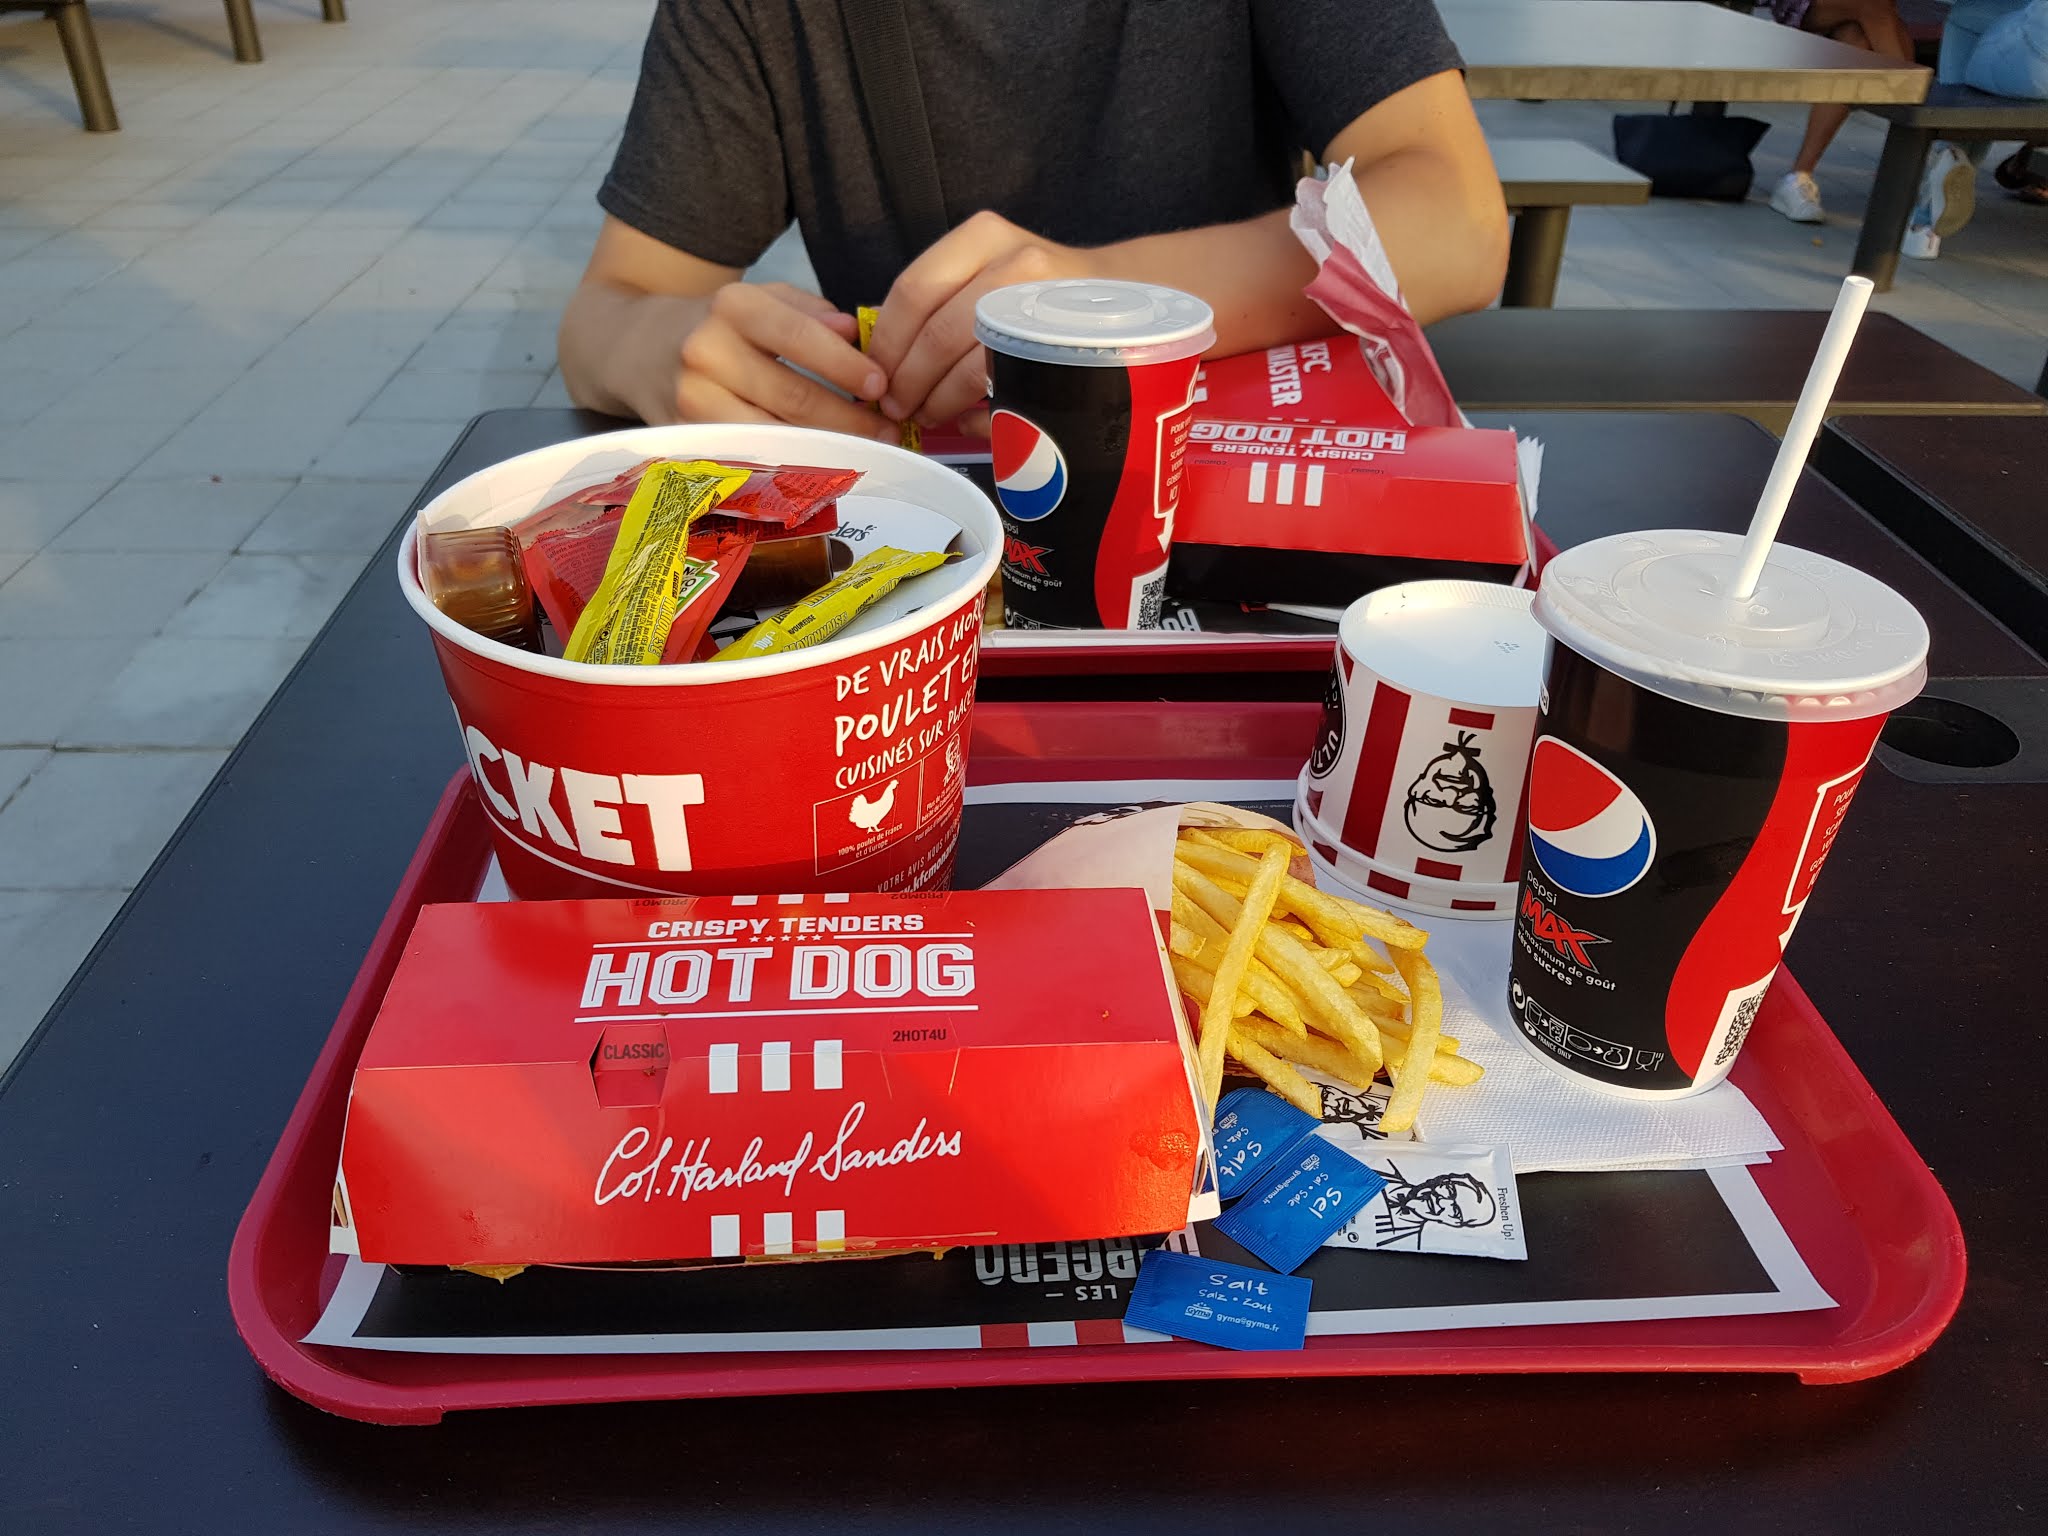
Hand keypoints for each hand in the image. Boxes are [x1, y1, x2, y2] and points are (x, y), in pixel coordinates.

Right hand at [643, 281, 897, 439]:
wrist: (635, 346)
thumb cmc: (718, 323)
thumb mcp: (760, 298)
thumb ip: (809, 311)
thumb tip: (856, 333)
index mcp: (732, 306)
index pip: (801, 339)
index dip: (846, 366)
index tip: (882, 385)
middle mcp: (706, 351)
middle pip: (793, 398)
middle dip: (850, 419)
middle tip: (890, 430)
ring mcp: (692, 400)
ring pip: (776, 435)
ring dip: (828, 448)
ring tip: (866, 448)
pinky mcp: (686, 438)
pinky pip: (751, 456)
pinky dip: (792, 463)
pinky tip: (823, 462)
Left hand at [866, 211, 1083, 429]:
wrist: (1121, 292)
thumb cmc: (1034, 292)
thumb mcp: (988, 272)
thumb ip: (939, 307)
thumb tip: (885, 370)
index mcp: (981, 237)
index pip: (912, 291)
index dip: (887, 344)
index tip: (874, 377)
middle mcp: (1014, 261)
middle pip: (937, 332)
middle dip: (907, 381)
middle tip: (897, 409)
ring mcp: (1045, 306)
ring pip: (969, 364)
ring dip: (937, 401)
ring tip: (926, 416)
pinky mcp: (1063, 348)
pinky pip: (1008, 388)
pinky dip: (977, 412)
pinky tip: (966, 420)